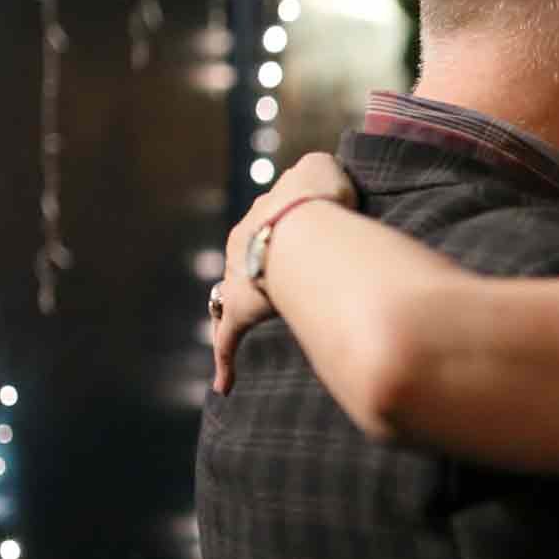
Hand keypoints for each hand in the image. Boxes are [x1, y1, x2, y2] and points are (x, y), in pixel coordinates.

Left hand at [211, 152, 357, 394]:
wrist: (302, 220)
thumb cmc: (319, 197)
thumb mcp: (327, 172)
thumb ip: (325, 178)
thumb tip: (335, 186)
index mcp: (261, 215)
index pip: (263, 227)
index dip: (277, 237)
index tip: (291, 246)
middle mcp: (241, 244)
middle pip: (241, 262)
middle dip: (250, 274)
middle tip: (267, 288)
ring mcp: (236, 277)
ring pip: (226, 298)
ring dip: (230, 314)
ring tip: (236, 331)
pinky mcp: (240, 309)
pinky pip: (227, 338)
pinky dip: (223, 361)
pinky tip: (223, 386)